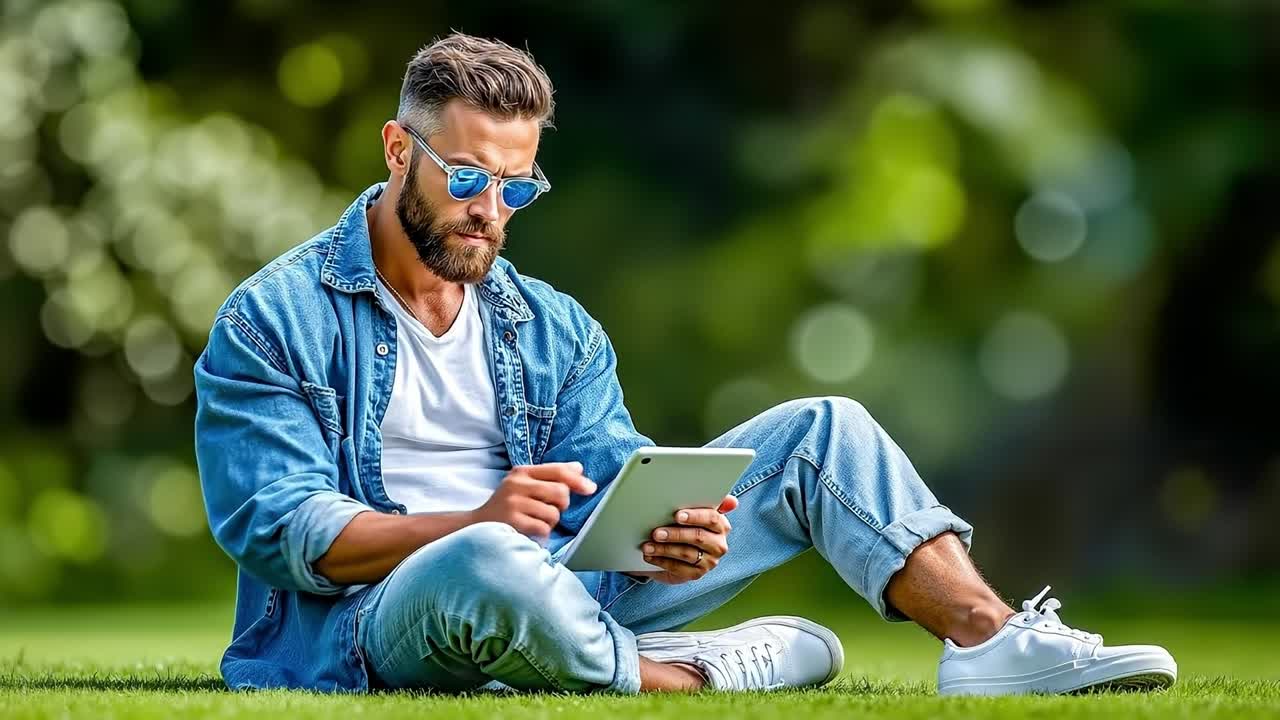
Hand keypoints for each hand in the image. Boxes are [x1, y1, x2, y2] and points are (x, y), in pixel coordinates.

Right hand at [470, 462, 596, 538]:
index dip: (578, 480)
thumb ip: (550, 476)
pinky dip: (542, 534)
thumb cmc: (507, 506)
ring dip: (550, 522)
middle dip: (561, 505)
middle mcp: (516, 484)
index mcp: (522, 472)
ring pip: (554, 513)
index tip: (590, 489)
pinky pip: (543, 528)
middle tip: (549, 510)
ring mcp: (513, 503)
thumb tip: (579, 468)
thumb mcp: (525, 485)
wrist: (475, 526)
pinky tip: (530, 532)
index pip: (558, 471)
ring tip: (535, 522)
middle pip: (561, 492)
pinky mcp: (511, 521)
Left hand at [630, 494, 737, 583]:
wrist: (680, 553)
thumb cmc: (687, 527)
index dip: (695, 516)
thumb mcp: (695, 512)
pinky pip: (679, 568)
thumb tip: (732, 501)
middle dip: (675, 534)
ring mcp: (709, 561)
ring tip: (647, 546)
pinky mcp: (697, 574)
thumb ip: (709, 502)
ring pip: (686, 553)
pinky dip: (662, 561)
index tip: (677, 515)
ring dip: (664, 549)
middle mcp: (719, 545)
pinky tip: (650, 556)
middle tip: (656, 532)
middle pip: (698, 537)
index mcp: (721, 526)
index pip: (712, 519)